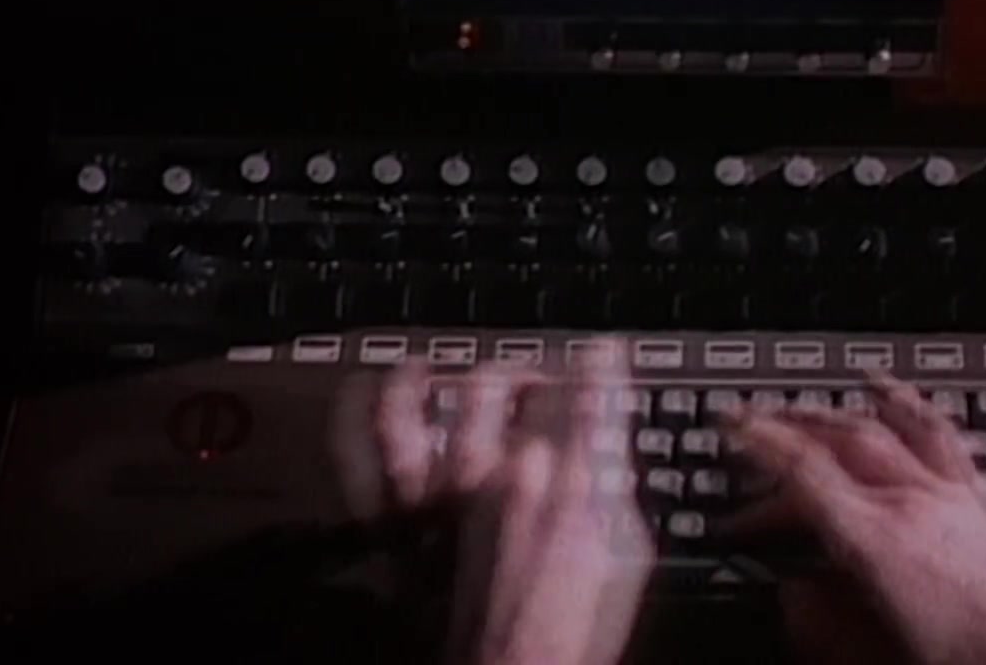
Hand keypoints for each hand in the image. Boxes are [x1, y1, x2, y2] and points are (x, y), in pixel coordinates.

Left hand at [329, 344, 652, 664]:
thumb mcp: (626, 557)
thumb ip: (617, 487)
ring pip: (429, 400)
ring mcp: (440, 491)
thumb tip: (613, 445)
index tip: (601, 353)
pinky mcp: (395, 518)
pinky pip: (363, 448)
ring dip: (438, 375)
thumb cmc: (570, 632)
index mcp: (568, 481)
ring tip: (445, 368)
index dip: (599, 363)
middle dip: (523, 371)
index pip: (589, 392)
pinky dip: (359, 411)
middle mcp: (501, 473)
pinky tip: (367, 391)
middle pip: (505, 385)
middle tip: (532, 380)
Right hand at [722, 372, 985, 664]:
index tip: (729, 428)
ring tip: (802, 404)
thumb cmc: (980, 663)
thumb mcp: (878, 658)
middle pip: (836, 441)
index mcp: (879, 541)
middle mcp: (914, 502)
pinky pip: (933, 431)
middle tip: (747, 427)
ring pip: (880, 427)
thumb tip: (792, 597)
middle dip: (786, 426)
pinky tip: (890, 390)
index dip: (759, 445)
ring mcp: (951, 493)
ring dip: (833, 412)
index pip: (803, 471)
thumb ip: (826, 627)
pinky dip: (902, 404)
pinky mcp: (981, 499)